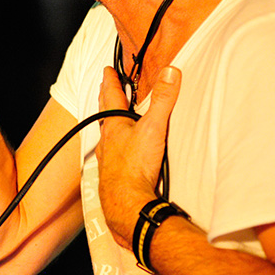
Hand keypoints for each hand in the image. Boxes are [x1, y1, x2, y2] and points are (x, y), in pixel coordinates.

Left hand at [95, 66, 181, 248]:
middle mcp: (107, 141)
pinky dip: (113, 148)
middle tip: (104, 87)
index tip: (107, 70)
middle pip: (104, 114)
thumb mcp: (154, 128)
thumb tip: (171, 71)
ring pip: (105, 135)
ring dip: (108, 124)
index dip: (110, 81)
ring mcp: (107, 159)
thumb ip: (163, 100)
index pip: (111, 97)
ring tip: (111, 119)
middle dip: (105, 98)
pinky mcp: (112, 176)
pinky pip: (110, 156)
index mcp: (115, 126)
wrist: (127, 204)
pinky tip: (117, 155)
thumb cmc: (136, 166)